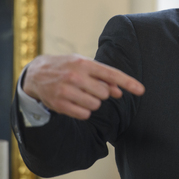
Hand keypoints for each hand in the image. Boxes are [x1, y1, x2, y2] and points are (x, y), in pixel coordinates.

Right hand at [23, 54, 144, 119]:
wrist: (37, 74)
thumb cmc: (67, 68)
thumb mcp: (85, 66)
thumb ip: (104, 78)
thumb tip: (119, 91)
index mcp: (85, 64)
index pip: (112, 74)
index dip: (128, 83)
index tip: (142, 90)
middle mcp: (75, 76)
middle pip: (104, 94)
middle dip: (102, 93)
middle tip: (89, 88)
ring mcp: (66, 91)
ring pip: (95, 105)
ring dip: (93, 103)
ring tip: (81, 94)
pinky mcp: (59, 105)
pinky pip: (84, 114)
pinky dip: (84, 111)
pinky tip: (75, 103)